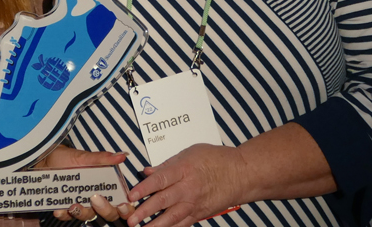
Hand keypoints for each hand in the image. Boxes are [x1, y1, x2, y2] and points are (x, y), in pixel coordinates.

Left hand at [36, 145, 133, 222]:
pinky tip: (58, 210)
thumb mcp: (85, 157)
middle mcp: (95, 198)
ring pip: (87, 216)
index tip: (123, 204)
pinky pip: (67, 217)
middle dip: (105, 209)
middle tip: (96, 198)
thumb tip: (122, 155)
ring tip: (73, 205)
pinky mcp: (65, 208)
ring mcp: (81, 204)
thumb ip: (103, 159)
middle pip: (108, 213)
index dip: (126, 208)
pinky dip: (64, 214)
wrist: (45, 160)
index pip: (121, 203)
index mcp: (105, 186)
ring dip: (82, 213)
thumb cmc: (68, 158)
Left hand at [125, 144, 246, 226]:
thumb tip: (148, 171)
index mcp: (184, 170)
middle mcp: (188, 188)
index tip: (131, 195)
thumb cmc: (217, 159)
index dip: (144, 188)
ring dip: (155, 225)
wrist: (241, 174)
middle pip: (163, 201)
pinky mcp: (199, 214)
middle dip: (144, 211)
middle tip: (130, 219)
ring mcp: (194, 203)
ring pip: (171, 217)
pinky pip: (182, 224)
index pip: (160, 180)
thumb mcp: (190, 152)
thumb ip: (167, 163)